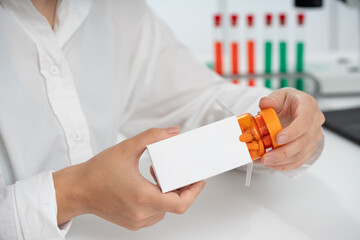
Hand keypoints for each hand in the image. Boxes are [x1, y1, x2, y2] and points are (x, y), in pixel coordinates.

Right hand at [53, 127, 205, 230]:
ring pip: (165, 210)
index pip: (179, 203)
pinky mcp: (132, 222)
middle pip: (175, 205)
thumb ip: (151, 137)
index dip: (194, 192)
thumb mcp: (126, 148)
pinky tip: (151, 186)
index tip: (198, 181)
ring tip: (160, 176)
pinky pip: (155, 214)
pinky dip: (158, 200)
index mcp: (141, 196)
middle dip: (182, 188)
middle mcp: (140, 212)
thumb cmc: (96, 173)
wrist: (77, 190)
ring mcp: (137, 220)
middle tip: (181, 174)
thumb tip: (171, 133)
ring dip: (169, 194)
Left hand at [257, 88, 324, 170]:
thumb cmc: (288, 101)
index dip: (292, 132)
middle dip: (283, 152)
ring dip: (282, 160)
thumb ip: (271, 99)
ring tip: (265, 161)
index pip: (305, 121)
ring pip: (302, 153)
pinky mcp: (310, 147)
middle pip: (303, 141)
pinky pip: (300, 160)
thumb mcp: (279, 96)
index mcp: (308, 106)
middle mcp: (315, 122)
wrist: (293, 107)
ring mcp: (314, 136)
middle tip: (267, 157)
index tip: (278, 139)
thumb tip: (265, 103)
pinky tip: (273, 165)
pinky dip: (286, 165)